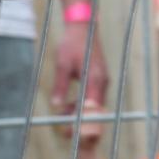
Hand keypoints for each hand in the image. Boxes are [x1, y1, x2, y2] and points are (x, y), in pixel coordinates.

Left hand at [51, 20, 109, 148]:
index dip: (82, 121)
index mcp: (94, 79)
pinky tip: (67, 106)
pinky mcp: (99, 79)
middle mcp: (102, 82)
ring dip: (79, 113)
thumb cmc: (72, 44)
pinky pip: (92, 98)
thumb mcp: (62, 65)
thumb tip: (56, 105)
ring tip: (62, 117)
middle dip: (82, 122)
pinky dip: (81, 105)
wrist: (83, 28)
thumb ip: (60, 86)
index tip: (71, 129)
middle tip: (66, 131)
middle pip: (95, 110)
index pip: (91, 108)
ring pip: (93, 106)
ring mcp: (102, 81)